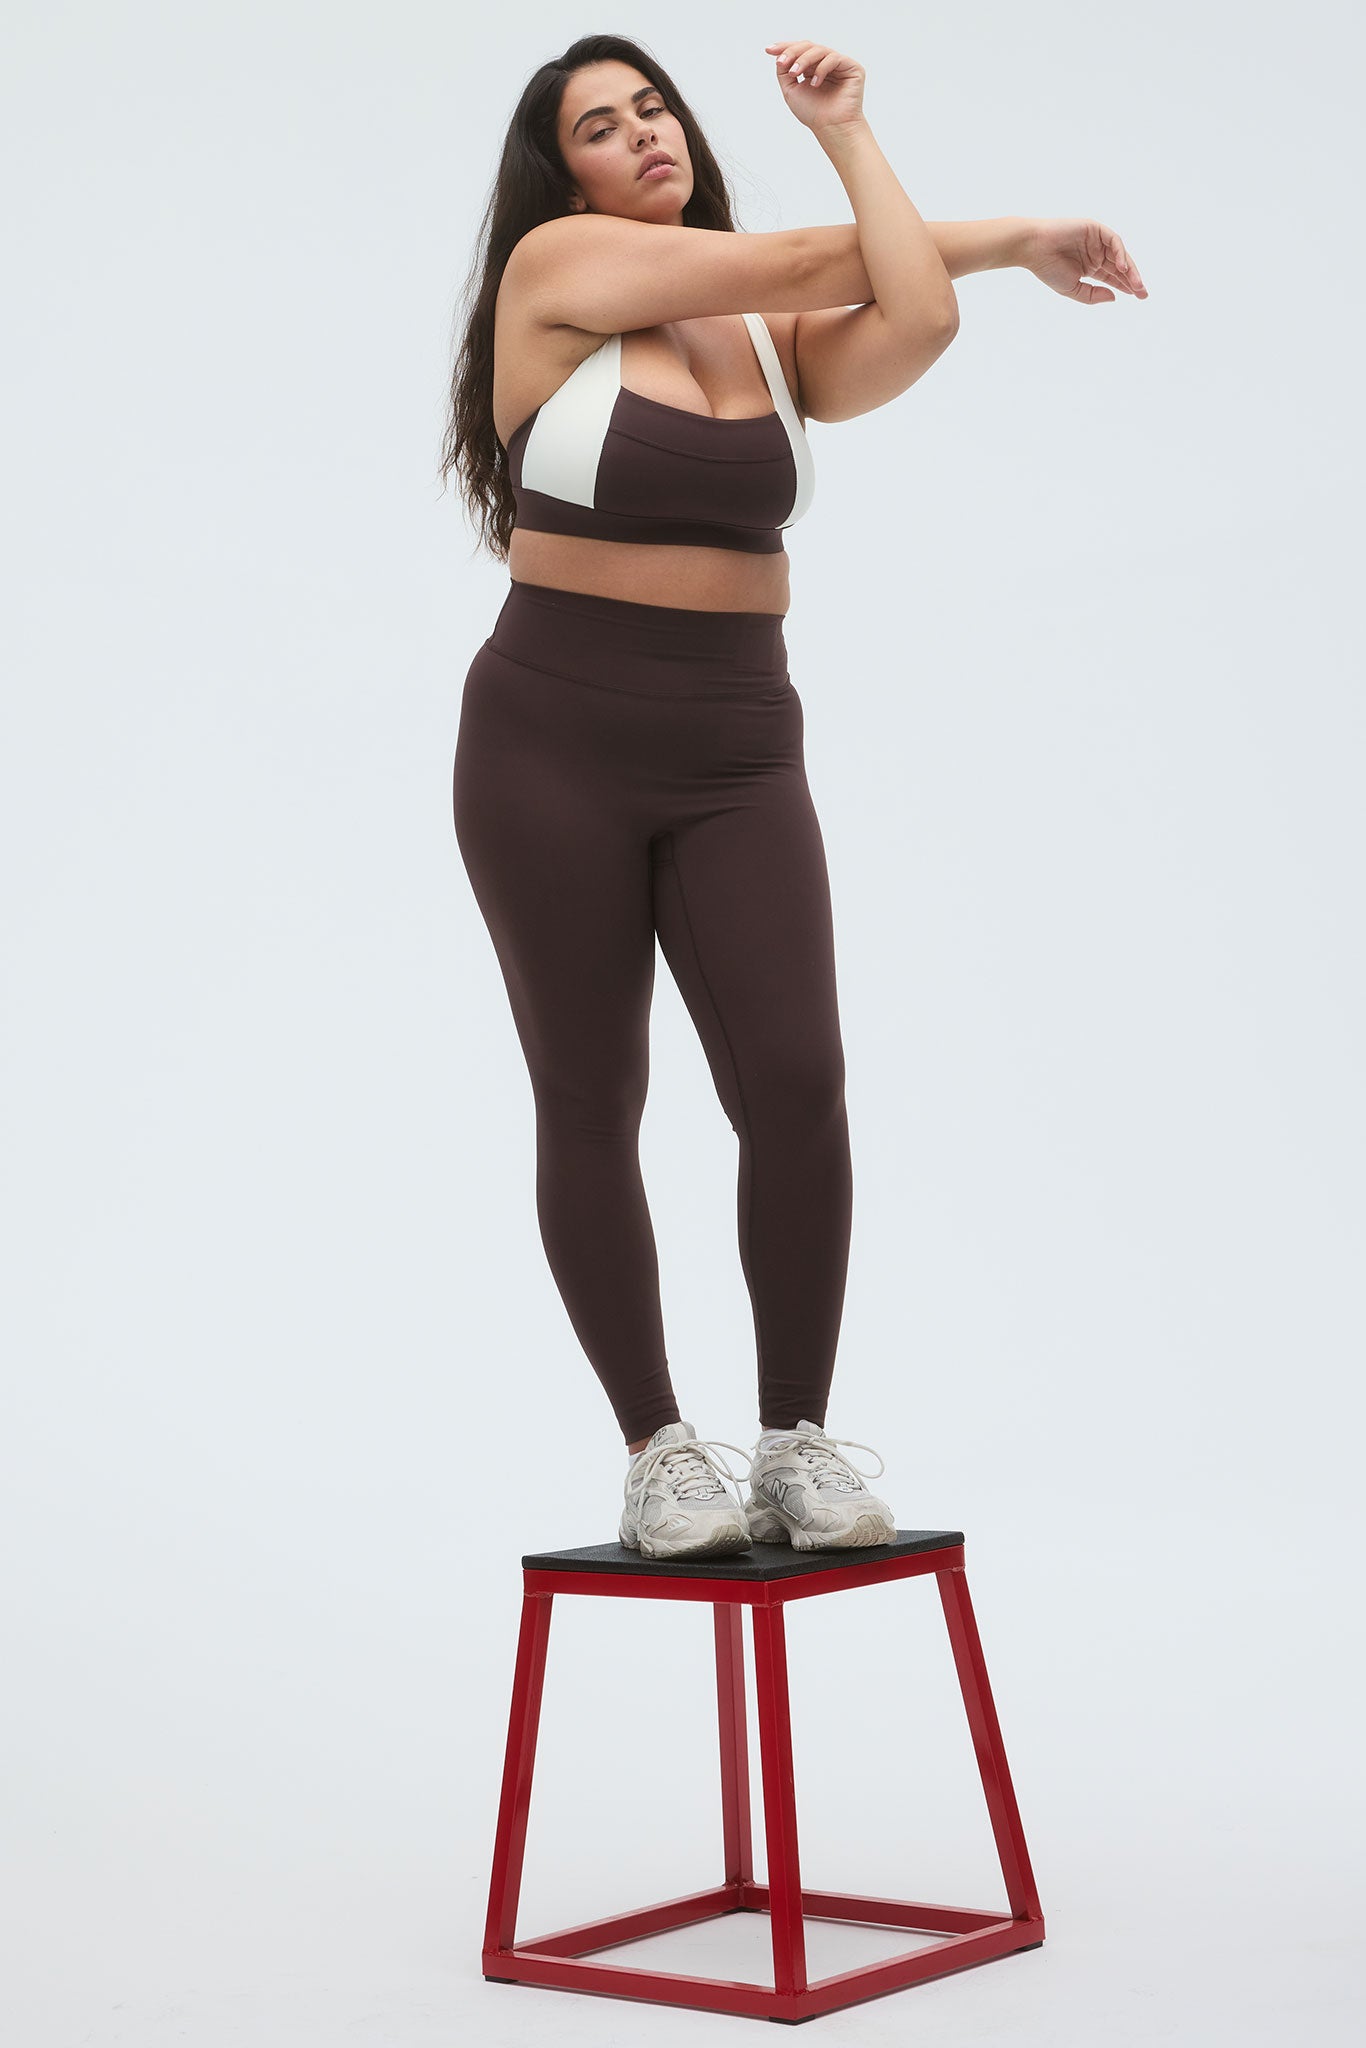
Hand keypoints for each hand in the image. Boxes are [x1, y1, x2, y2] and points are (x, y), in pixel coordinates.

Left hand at [764, 40, 865, 132]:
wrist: (831, 128)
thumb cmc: (814, 114)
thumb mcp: (791, 91)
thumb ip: (783, 72)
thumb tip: (779, 55)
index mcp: (813, 68)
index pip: (799, 51)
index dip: (784, 48)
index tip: (769, 50)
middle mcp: (826, 63)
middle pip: (808, 46)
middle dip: (792, 52)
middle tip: (782, 63)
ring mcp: (839, 64)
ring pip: (819, 50)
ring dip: (804, 59)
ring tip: (794, 73)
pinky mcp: (852, 67)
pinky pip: (833, 58)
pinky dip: (821, 68)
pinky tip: (815, 83)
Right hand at [1020, 218, 1147, 302]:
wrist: (1033, 248)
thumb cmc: (1048, 269)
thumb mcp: (1073, 289)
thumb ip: (1093, 295)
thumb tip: (1114, 297)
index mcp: (1090, 267)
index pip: (1113, 277)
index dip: (1126, 286)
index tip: (1139, 297)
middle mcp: (1095, 253)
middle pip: (1119, 267)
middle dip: (1132, 280)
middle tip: (1143, 293)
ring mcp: (1096, 240)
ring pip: (1119, 255)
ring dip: (1129, 269)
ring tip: (1136, 284)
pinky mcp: (1095, 228)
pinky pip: (1113, 240)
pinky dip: (1119, 253)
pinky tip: (1122, 267)